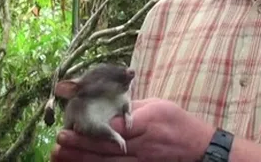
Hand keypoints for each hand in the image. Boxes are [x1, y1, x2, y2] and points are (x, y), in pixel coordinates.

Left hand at [50, 98, 214, 161]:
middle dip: (80, 147)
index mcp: (147, 124)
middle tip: (58, 143)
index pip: (114, 129)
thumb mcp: (158, 106)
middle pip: (107, 149)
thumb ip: (132, 107)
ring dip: (83, 161)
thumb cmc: (178, 123)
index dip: (90, 130)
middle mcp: (143, 146)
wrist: (201, 149)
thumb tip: (107, 105)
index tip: (70, 127)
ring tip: (61, 157)